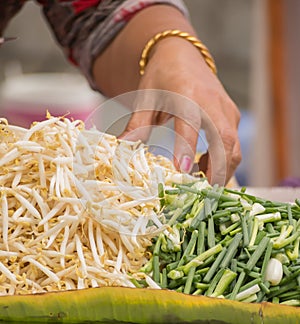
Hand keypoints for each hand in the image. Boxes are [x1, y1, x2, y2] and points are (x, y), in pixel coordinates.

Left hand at [119, 37, 240, 184]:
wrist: (183, 55)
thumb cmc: (161, 76)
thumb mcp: (145, 97)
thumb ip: (137, 124)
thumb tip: (122, 149)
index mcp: (187, 95)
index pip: (190, 126)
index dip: (187, 149)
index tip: (182, 171)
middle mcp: (212, 103)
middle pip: (225, 141)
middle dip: (216, 171)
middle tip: (201, 194)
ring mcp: (226, 109)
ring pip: (234, 147)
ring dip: (221, 169)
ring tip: (200, 182)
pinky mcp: (231, 115)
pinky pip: (233, 143)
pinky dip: (223, 160)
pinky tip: (203, 165)